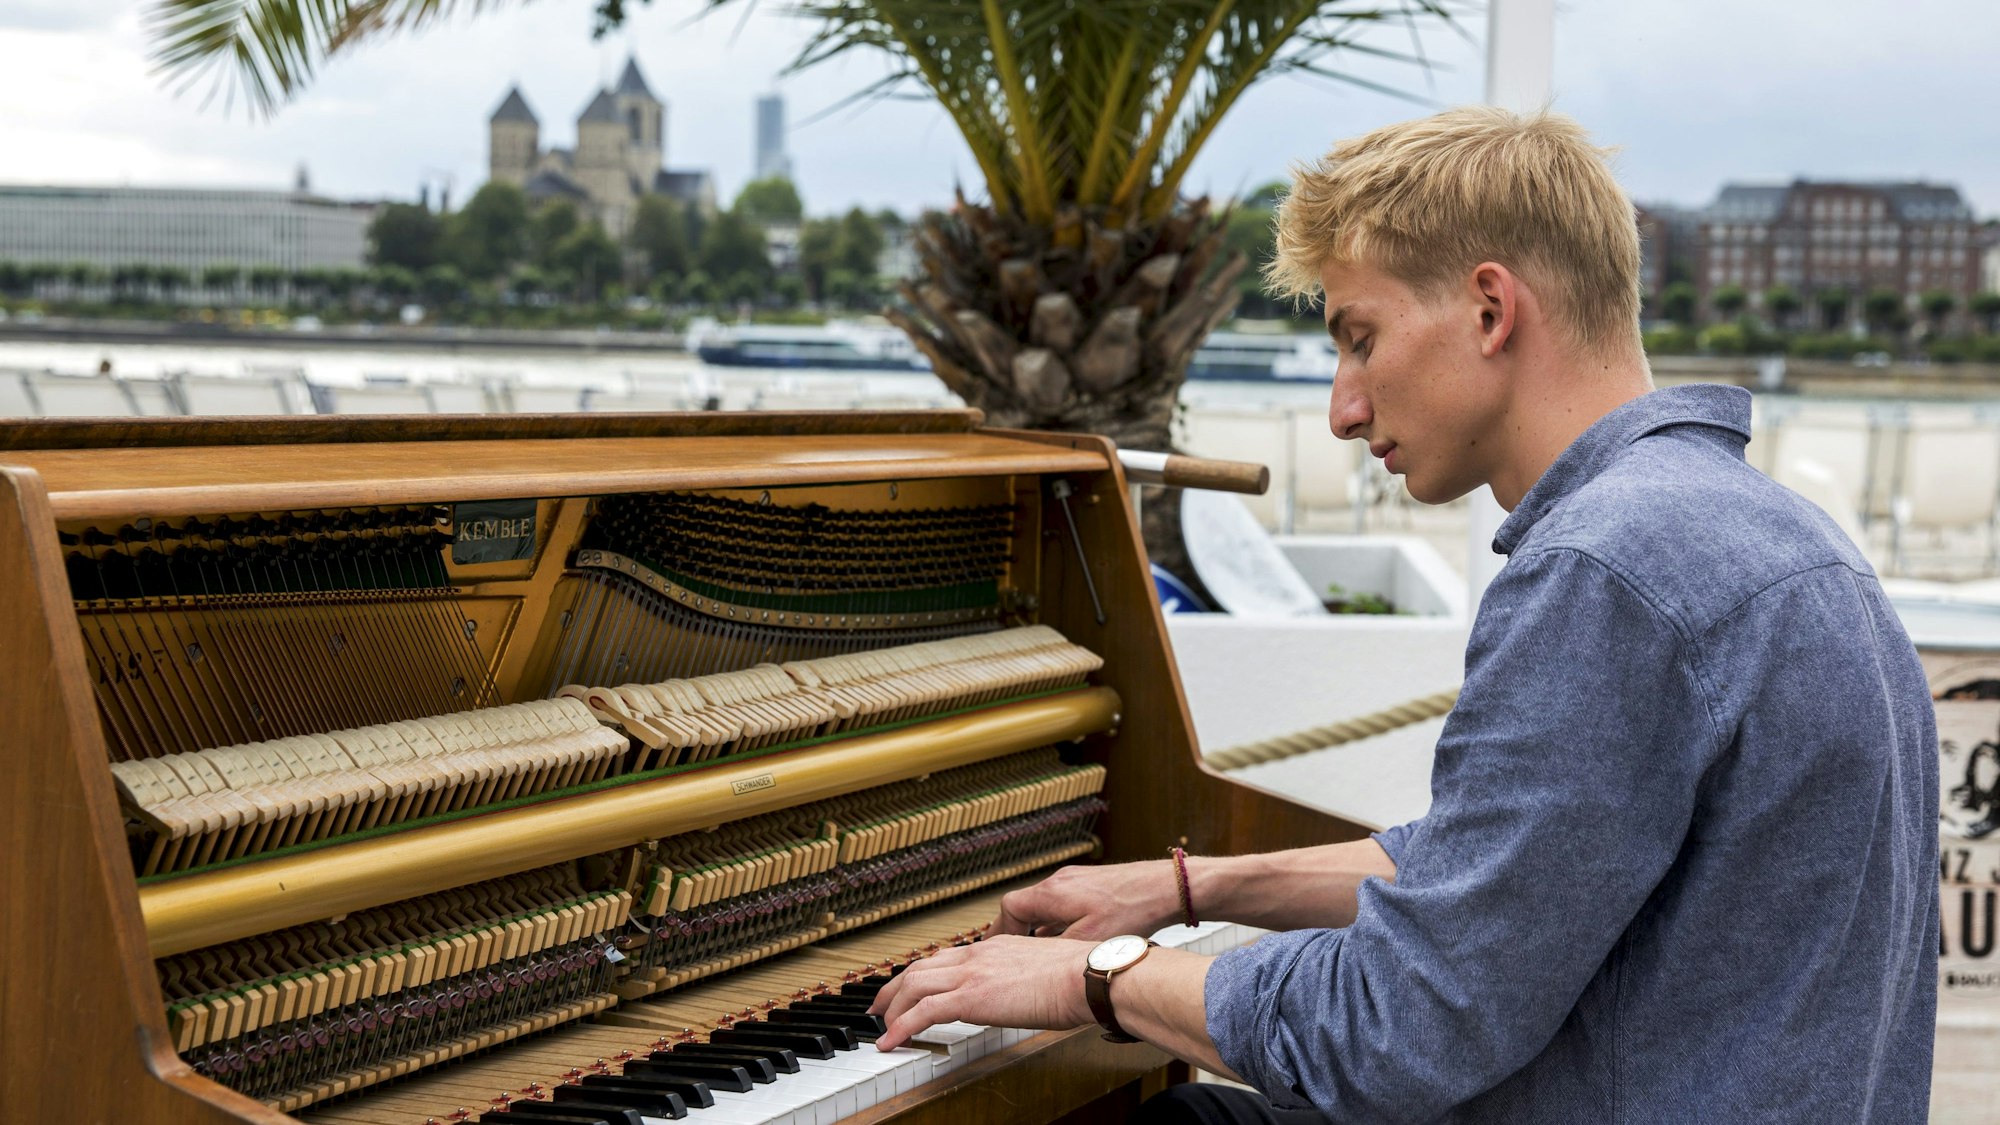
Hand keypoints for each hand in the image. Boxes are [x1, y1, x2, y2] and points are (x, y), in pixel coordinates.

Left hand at [868, 935, 1094, 1050]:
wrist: (1087, 976)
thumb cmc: (1078, 976)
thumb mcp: (1041, 969)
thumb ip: (1021, 978)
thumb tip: (1019, 993)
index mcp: (993, 947)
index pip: (945, 958)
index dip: (920, 973)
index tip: (909, 988)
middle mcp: (977, 955)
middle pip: (920, 967)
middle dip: (893, 987)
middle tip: (879, 1006)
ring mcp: (972, 974)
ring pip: (914, 985)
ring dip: (892, 1008)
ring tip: (880, 1027)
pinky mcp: (972, 997)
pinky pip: (923, 1011)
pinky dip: (901, 1026)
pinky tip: (892, 1041)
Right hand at [993, 861, 1180, 940]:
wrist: (1166, 888)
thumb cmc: (1132, 909)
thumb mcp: (1088, 940)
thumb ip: (1055, 950)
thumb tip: (1034, 964)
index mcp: (1052, 893)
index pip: (1009, 908)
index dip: (999, 931)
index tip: (995, 950)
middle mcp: (1060, 882)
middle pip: (1024, 907)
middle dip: (1016, 932)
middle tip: (1009, 954)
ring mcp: (1076, 881)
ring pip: (1044, 907)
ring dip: (1037, 928)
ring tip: (1036, 952)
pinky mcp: (1092, 885)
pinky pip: (1062, 904)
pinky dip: (1057, 922)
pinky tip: (1067, 940)